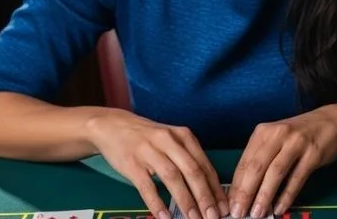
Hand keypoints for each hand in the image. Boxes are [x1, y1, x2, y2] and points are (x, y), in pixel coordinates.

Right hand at [86, 109, 227, 218]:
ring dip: (185, 201)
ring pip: (172, 178)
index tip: (223, 206)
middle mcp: (168, 141)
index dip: (215, 188)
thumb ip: (188, 159)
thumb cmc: (147, 137)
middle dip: (205, 197)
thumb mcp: (172, 140)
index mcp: (183, 135)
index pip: (204, 164)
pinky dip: (157, 203)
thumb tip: (208, 188)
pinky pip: (147, 186)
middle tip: (213, 216)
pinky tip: (165, 217)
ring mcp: (149, 151)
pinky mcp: (132, 163)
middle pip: (192, 171)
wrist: (112, 126)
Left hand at [227, 105, 336, 217]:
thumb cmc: (298, 135)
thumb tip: (244, 190)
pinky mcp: (313, 153)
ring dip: (264, 196)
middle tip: (238, 213)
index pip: (245, 162)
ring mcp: (296, 143)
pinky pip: (297, 177)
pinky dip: (287, 195)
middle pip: (257, 167)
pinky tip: (280, 208)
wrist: (330, 121)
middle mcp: (277, 134)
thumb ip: (261, 159)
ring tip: (257, 214)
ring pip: (275, 172)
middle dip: (246, 193)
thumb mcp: (275, 140)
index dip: (236, 186)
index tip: (230, 205)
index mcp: (263, 132)